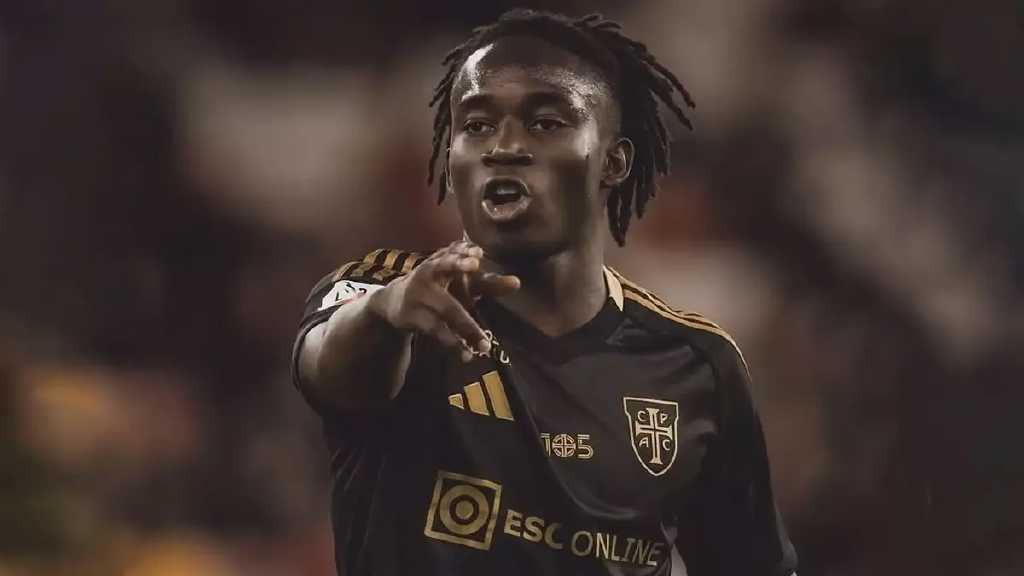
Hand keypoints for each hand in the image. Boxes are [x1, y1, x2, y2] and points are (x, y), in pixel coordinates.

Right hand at [370, 240, 519, 360]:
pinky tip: (464, 354)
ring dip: (467, 327)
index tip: (478, 254)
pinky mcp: (412, 315)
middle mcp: (431, 270)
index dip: (464, 251)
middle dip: (460, 268)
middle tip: (477, 266)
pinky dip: (452, 342)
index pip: (456, 252)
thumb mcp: (461, 283)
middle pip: (445, 267)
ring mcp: (420, 293)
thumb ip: (489, 283)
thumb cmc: (440, 288)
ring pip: (447, 308)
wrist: (394, 301)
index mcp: (445, 260)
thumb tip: (517, 283)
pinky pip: (435, 329)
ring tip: (485, 346)